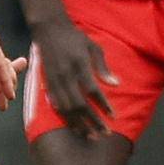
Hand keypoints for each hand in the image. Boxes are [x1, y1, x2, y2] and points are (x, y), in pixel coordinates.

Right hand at [31, 19, 118, 135]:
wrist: (48, 29)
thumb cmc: (75, 37)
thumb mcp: (93, 47)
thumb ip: (102, 67)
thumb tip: (116, 85)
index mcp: (79, 65)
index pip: (93, 91)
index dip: (103, 106)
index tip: (113, 117)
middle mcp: (66, 75)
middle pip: (79, 104)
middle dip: (92, 121)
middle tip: (104, 133)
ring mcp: (55, 80)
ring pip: (66, 108)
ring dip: (78, 123)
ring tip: (89, 135)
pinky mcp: (47, 83)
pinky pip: (55, 104)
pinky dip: (64, 117)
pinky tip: (72, 125)